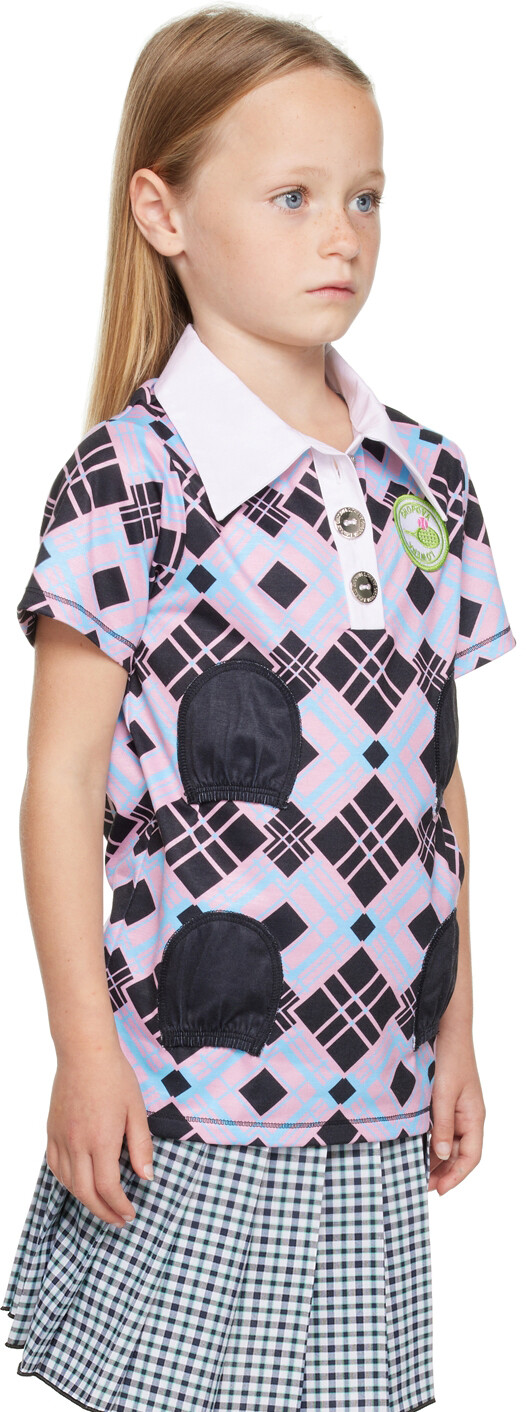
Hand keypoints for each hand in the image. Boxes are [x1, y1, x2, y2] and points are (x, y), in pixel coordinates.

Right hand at [46, 1042, 155, 1226]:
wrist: (85, 1052)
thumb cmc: (115, 1077)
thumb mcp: (136, 1110)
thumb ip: (141, 1146)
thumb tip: (147, 1177)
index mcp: (102, 1141)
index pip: (108, 1188)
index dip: (120, 1206)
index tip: (130, 1214)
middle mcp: (78, 1144)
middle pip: (86, 1193)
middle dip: (103, 1212)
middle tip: (118, 1220)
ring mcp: (61, 1138)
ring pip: (68, 1183)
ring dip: (85, 1200)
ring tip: (101, 1205)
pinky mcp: (51, 1131)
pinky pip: (54, 1166)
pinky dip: (65, 1182)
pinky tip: (77, 1184)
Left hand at [428, 1027, 485, 1194]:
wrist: (446, 1029)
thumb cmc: (451, 1058)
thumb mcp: (444, 1094)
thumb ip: (442, 1125)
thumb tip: (440, 1155)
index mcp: (474, 1117)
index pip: (471, 1156)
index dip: (456, 1176)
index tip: (439, 1190)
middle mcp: (466, 1117)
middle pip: (458, 1154)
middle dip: (442, 1171)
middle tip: (421, 1184)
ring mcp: (455, 1110)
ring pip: (447, 1143)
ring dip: (434, 1157)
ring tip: (415, 1170)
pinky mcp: (442, 1102)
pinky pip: (438, 1128)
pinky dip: (428, 1140)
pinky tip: (414, 1147)